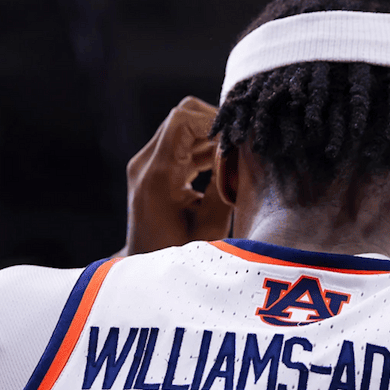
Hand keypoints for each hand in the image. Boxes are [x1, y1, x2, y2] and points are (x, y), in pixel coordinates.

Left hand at [121, 96, 232, 255]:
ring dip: (212, 138)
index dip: (216, 121)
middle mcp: (145, 164)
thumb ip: (225, 186)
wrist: (146, 272)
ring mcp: (147, 165)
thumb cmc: (178, 257)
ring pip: (184, 128)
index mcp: (157, 176)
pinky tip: (223, 168)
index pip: (183, 119)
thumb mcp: (210, 226)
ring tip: (235, 161)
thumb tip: (243, 154)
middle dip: (217, 127)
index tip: (240, 139)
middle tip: (242, 148)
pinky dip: (205, 148)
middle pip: (183, 116)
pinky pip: (181, 144)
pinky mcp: (154, 170)